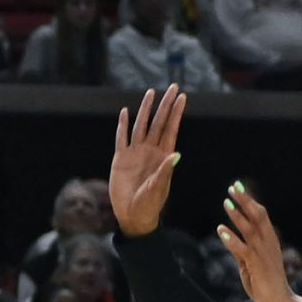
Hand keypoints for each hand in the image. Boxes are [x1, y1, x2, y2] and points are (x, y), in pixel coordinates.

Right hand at [107, 87, 187, 237]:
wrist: (133, 215)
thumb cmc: (149, 204)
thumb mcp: (158, 188)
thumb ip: (165, 170)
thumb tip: (176, 154)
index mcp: (163, 156)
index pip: (170, 129)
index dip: (175, 113)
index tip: (181, 97)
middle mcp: (150, 151)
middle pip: (158, 122)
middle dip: (165, 105)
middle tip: (172, 87)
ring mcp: (135, 153)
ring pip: (141, 126)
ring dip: (146, 110)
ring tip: (150, 93)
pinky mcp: (120, 159)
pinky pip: (121, 138)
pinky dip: (122, 125)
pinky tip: (124, 112)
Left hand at [218, 184, 301, 301]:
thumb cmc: (265, 282)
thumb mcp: (249, 263)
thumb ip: (240, 249)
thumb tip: (227, 236)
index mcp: (269, 240)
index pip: (260, 215)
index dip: (249, 201)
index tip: (238, 187)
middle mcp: (268, 243)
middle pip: (257, 216)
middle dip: (245, 201)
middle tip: (233, 187)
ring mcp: (263, 254)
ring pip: (250, 229)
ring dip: (237, 216)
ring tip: (226, 203)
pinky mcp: (256, 265)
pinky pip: (242, 250)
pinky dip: (231, 239)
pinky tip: (221, 230)